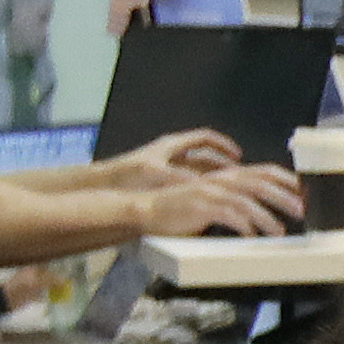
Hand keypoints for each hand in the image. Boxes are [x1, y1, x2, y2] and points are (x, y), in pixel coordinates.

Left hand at [103, 128, 245, 183]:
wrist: (102, 187)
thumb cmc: (122, 175)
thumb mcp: (153, 172)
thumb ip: (177, 176)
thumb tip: (199, 182)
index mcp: (172, 146)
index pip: (205, 138)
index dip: (224, 145)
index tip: (238, 155)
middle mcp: (172, 156)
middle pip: (206, 157)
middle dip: (224, 166)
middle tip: (240, 178)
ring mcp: (169, 170)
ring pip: (199, 173)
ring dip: (214, 181)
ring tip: (228, 193)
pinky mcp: (164, 185)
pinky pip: (190, 186)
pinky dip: (200, 193)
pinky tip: (205, 205)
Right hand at [133, 168, 294, 239]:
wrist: (148, 210)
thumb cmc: (182, 209)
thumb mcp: (214, 202)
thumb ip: (236, 202)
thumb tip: (262, 214)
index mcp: (227, 176)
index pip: (264, 172)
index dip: (286, 180)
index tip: (305, 192)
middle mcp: (221, 179)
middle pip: (260, 183)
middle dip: (284, 196)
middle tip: (303, 211)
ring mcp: (210, 192)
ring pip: (246, 201)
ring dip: (266, 217)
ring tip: (280, 231)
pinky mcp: (200, 206)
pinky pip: (227, 215)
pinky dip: (242, 226)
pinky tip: (252, 237)